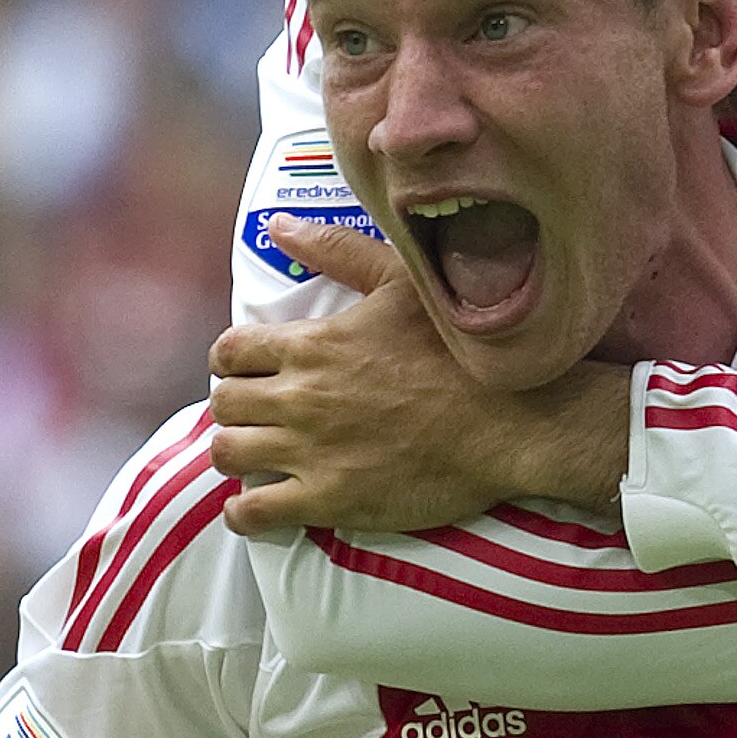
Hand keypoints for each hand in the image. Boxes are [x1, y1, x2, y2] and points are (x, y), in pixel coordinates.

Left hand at [208, 220, 627, 532]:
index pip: (230, 350)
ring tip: (258, 455)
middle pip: (223, 403)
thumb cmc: (461, 351)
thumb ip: (338, 251)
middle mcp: (300, 396)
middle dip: (234, 406)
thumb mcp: (403, 283)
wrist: (513, 422)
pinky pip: (252, 513)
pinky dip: (244, 512)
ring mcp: (310, 450)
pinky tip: (258, 505)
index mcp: (312, 343)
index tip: (250, 370)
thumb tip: (280, 225)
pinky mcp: (329, 499)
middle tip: (259, 413)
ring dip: (236, 453)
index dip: (233, 360)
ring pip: (228, 454)